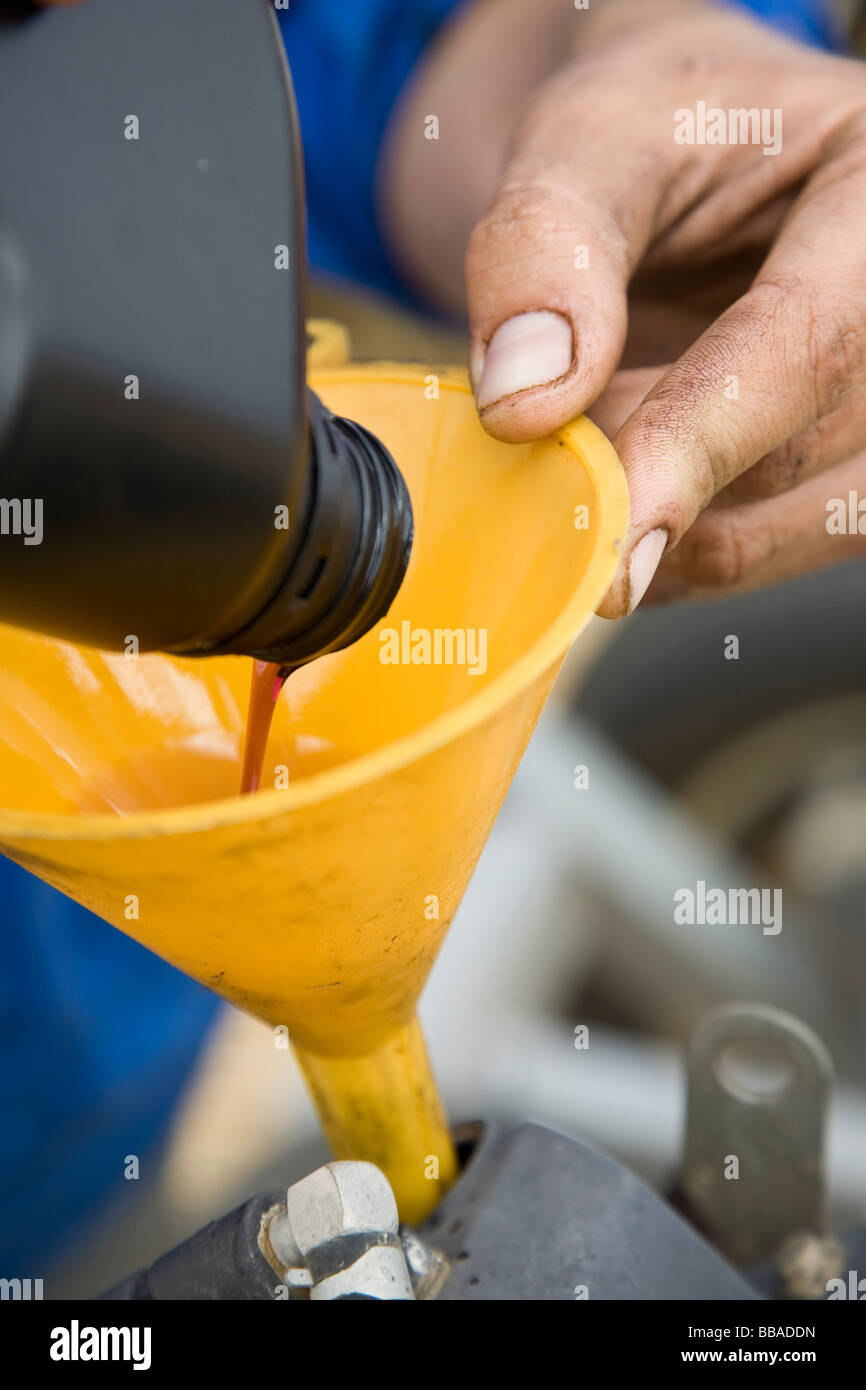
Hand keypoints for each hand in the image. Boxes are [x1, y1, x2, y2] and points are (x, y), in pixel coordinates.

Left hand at [383, 0, 865, 612]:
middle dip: (651, 476)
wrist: (685, 160)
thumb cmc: (649, 129)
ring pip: (782, 530)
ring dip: (660, 521)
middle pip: (797, 457)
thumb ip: (546, 245)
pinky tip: (624, 480)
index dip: (700, 445)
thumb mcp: (583, 138)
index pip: (810, 343)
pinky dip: (671, 544)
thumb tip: (526, 404)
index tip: (609, 537)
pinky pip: (759, 552)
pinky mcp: (844, 472)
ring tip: (592, 429)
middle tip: (549, 430)